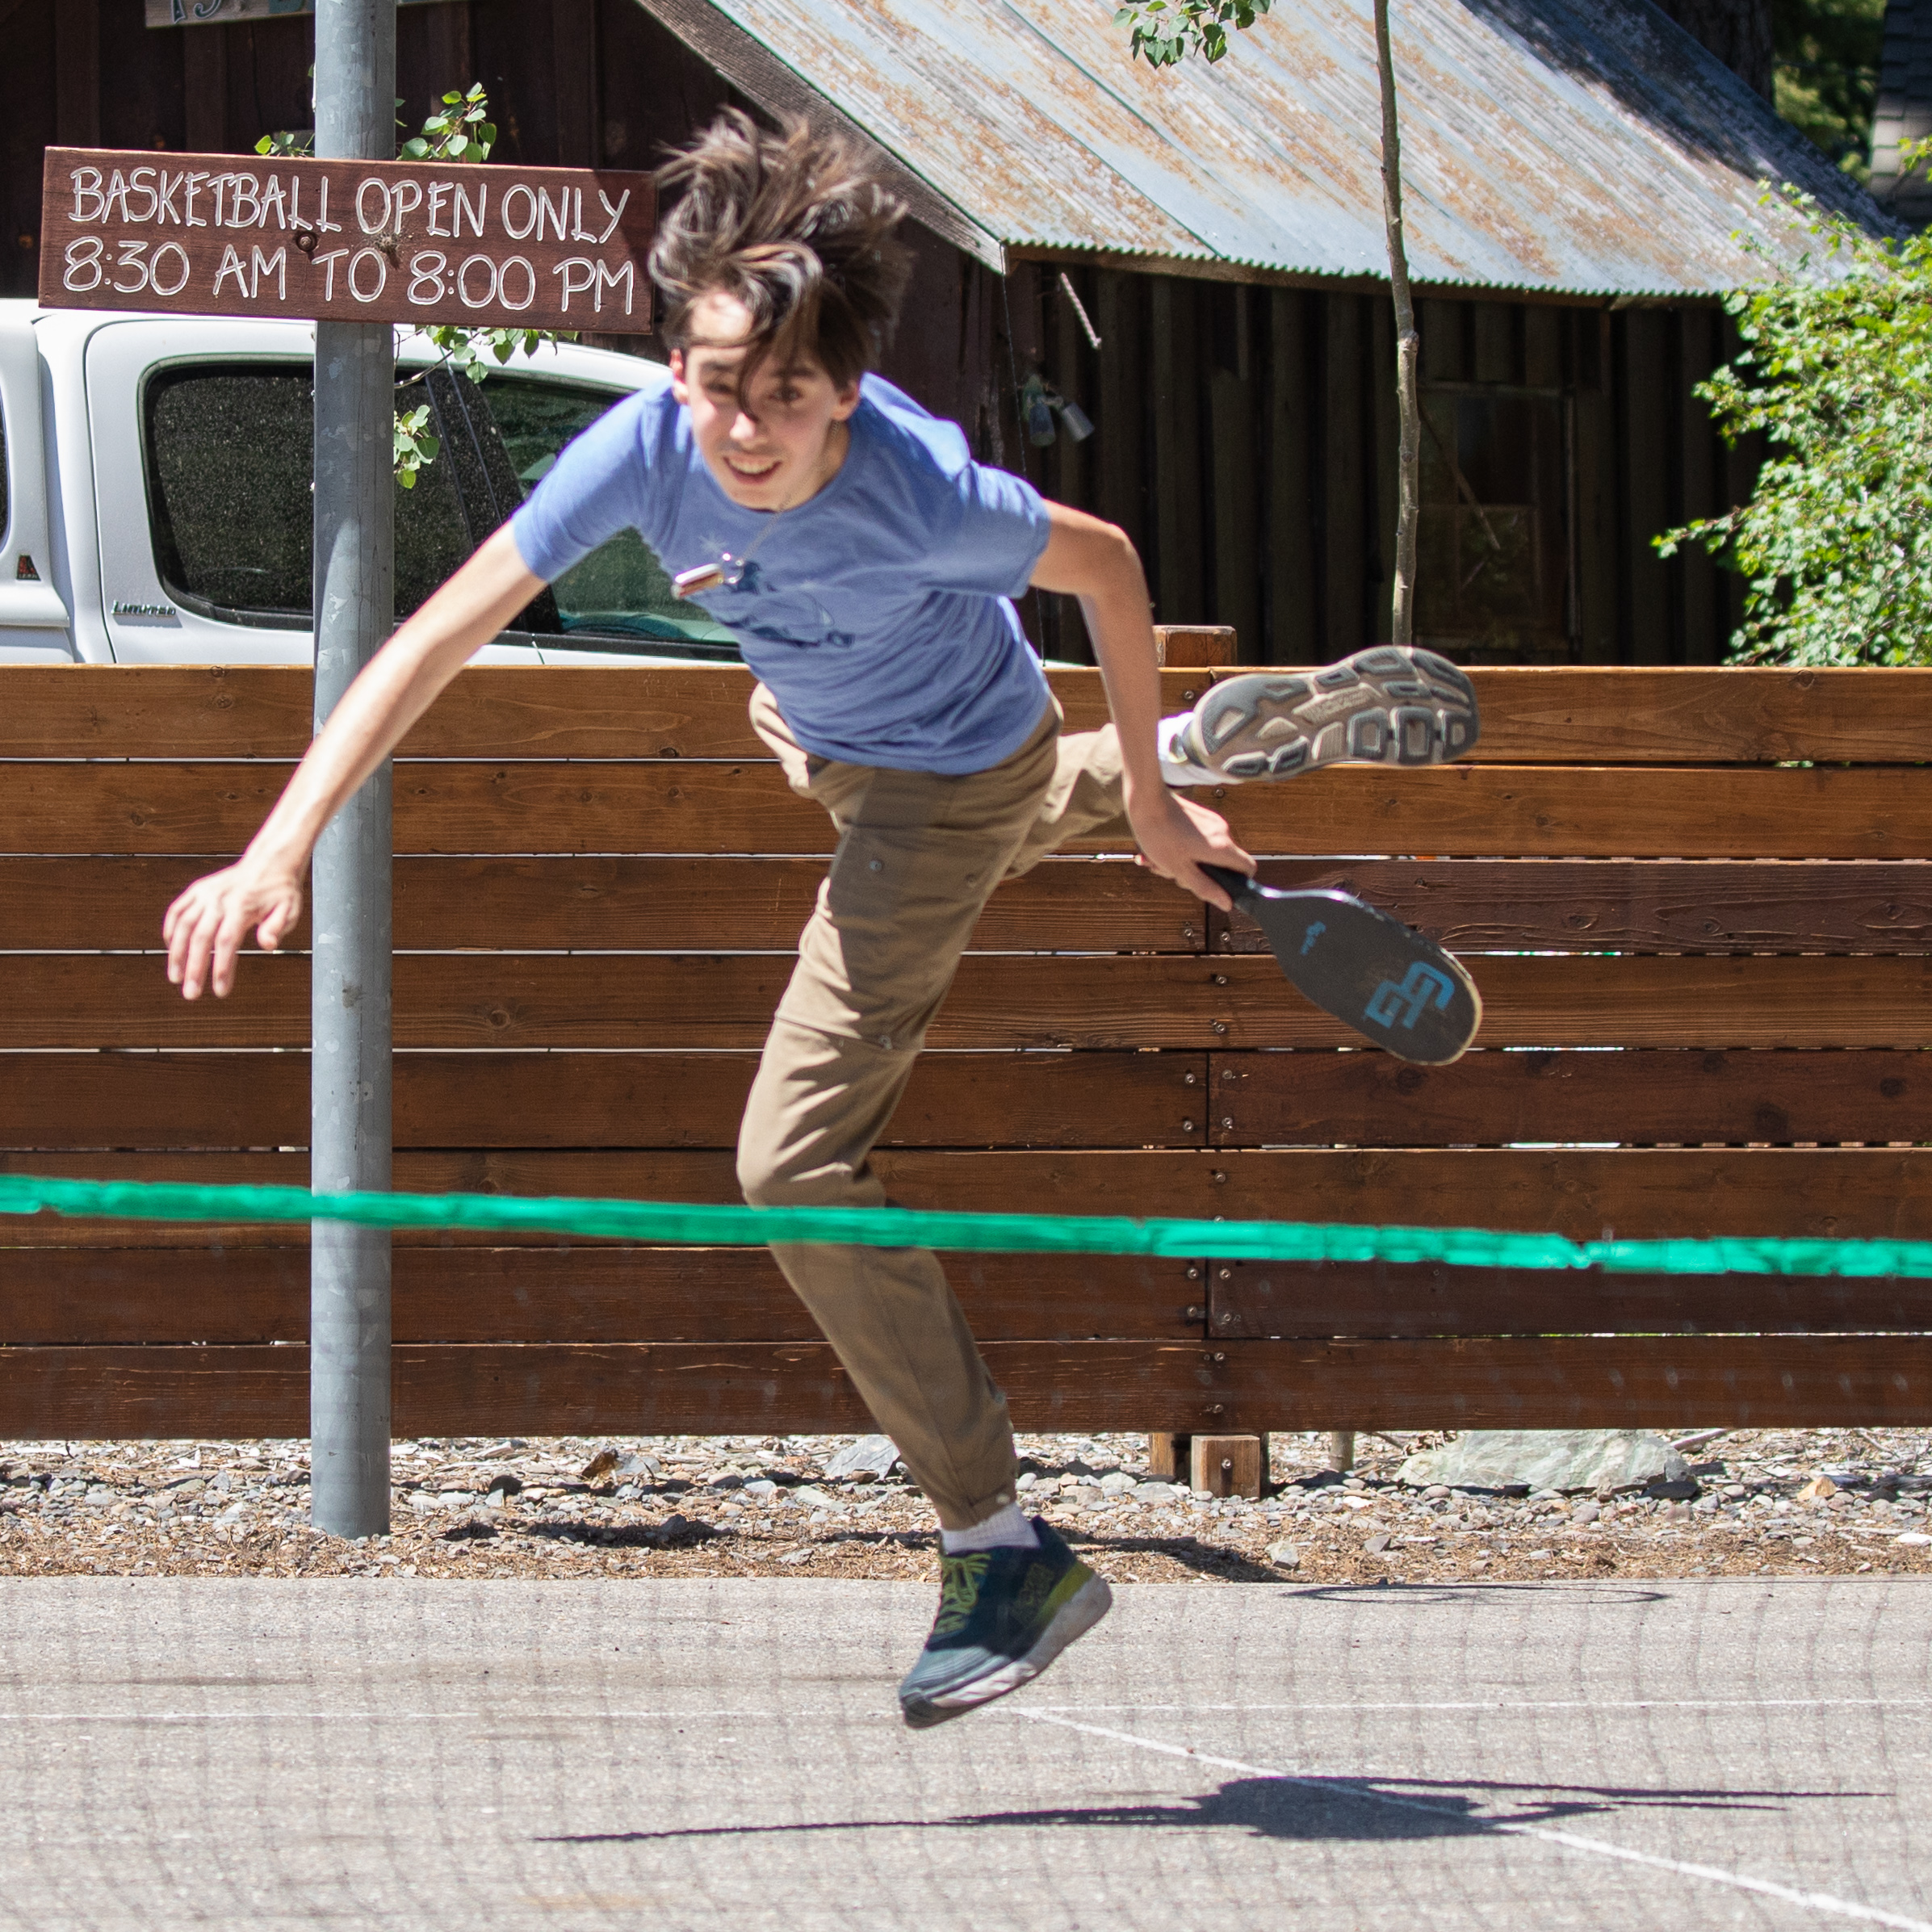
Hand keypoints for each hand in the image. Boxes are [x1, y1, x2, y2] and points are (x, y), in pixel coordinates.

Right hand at [163, 858, 303, 999]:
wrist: (270, 862)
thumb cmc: (281, 890)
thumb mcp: (290, 909)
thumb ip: (278, 927)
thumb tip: (267, 946)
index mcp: (242, 906)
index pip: (227, 942)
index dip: (221, 968)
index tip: (219, 991)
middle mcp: (219, 899)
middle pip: (201, 937)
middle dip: (194, 968)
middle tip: (191, 994)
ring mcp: (206, 893)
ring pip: (183, 925)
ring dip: (176, 953)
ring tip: (175, 977)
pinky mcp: (197, 889)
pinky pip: (177, 910)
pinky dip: (170, 930)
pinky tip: (171, 949)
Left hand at [1126, 788, 1253, 910]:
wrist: (1146, 799)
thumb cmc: (1160, 834)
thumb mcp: (1180, 869)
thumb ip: (1205, 888)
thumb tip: (1227, 903)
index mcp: (1222, 847)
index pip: (1248, 869)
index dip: (1238, 883)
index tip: (1217, 887)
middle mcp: (1223, 832)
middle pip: (1222, 864)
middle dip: (1198, 874)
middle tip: (1173, 873)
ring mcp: (1213, 823)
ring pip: (1207, 853)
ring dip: (1184, 862)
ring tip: (1159, 860)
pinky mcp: (1202, 817)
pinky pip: (1199, 840)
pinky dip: (1182, 848)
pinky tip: (1159, 848)